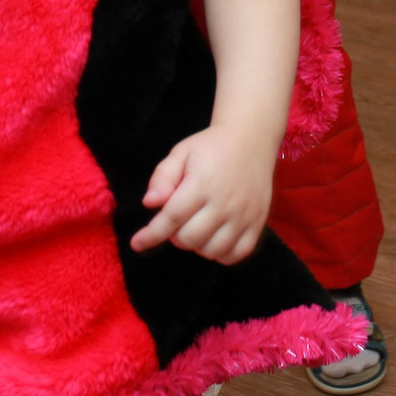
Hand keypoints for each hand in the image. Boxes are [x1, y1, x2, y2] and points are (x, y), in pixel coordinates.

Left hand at [132, 125, 273, 263]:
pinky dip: (221, 254)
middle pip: (189, 239)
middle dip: (175, 235)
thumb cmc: (211, 148)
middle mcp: (225, 203)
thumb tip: (150, 202)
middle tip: (178, 219)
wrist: (251, 140)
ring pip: (211, 250)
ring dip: (197, 245)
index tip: (137, 243)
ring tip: (196, 227)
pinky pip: (236, 254)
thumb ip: (163, 177)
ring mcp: (244, 215)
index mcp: (202, 183)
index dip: (152, 234)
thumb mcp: (181, 152)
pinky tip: (214, 238)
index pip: (172, 217)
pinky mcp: (257, 223)